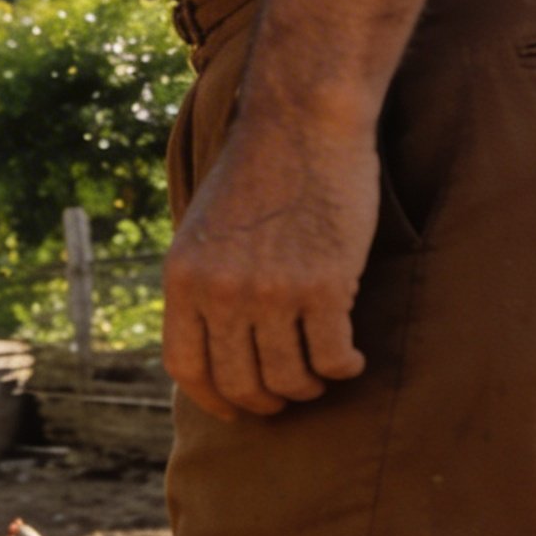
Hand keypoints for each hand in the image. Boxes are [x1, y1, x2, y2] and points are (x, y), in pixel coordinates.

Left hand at [161, 117, 377, 419]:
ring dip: (309, 387)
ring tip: (322, 375)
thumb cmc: (259, 172)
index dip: (212, 399)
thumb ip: (203, 283)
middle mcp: (221, 293)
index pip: (186, 367)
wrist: (301, 123)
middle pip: (240, 381)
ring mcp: (272, 292)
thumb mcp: (204, 229)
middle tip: (289, 396)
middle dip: (268, 401)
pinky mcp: (325, 286)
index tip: (235, 412)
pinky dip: (345, 368)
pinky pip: (332, 357)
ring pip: (290, 378)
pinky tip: (352, 359)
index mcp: (183, 280)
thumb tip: (212, 342)